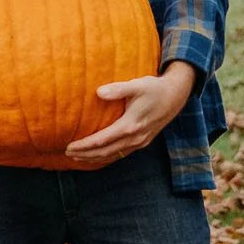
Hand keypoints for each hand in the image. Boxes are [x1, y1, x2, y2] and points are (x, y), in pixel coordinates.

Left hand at [66, 63, 197, 166]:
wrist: (176, 96)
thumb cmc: (154, 88)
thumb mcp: (137, 85)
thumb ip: (117, 89)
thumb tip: (99, 92)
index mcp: (130, 125)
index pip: (102, 140)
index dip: (84, 145)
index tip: (69, 146)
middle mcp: (135, 138)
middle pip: (105, 152)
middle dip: (85, 154)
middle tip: (67, 154)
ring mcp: (140, 142)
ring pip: (113, 155)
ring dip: (95, 158)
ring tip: (78, 157)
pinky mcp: (143, 141)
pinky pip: (121, 154)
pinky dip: (107, 157)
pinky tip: (98, 156)